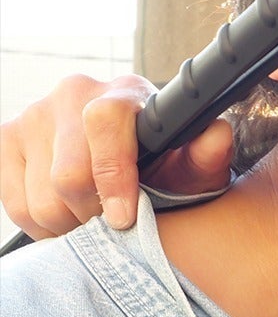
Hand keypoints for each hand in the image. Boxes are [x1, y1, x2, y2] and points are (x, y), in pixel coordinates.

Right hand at [0, 74, 231, 237]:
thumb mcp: (193, 165)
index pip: (104, 123)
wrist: (130, 153)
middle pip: (68, 176)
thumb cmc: (166, 162)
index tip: (125, 216)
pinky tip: (66, 213)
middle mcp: (73, 92)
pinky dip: (40, 223)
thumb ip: (207, 154)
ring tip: (92, 218)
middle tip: (113, 222)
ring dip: (68, 223)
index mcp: (124, 93)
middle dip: (94, 213)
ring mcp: (33, 113)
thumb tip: (216, 134)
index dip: (113, 177)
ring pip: (40, 197)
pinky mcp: (6, 138)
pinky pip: (13, 201)